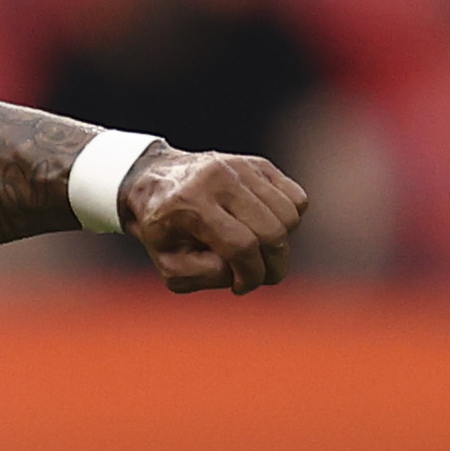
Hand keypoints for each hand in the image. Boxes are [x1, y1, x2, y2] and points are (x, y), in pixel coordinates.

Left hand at [120, 146, 308, 295]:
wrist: (153, 181)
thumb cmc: (161, 229)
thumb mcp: (169, 264)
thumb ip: (205, 275)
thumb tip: (243, 270)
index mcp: (190, 204)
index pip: (241, 246)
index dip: (251, 276)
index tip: (241, 287)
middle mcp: (218, 178)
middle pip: (272, 231)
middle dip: (274, 265)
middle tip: (261, 276)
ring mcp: (241, 167)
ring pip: (290, 214)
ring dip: (282, 244)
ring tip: (260, 252)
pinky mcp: (258, 164)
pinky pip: (296, 198)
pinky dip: (289, 221)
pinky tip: (264, 228)